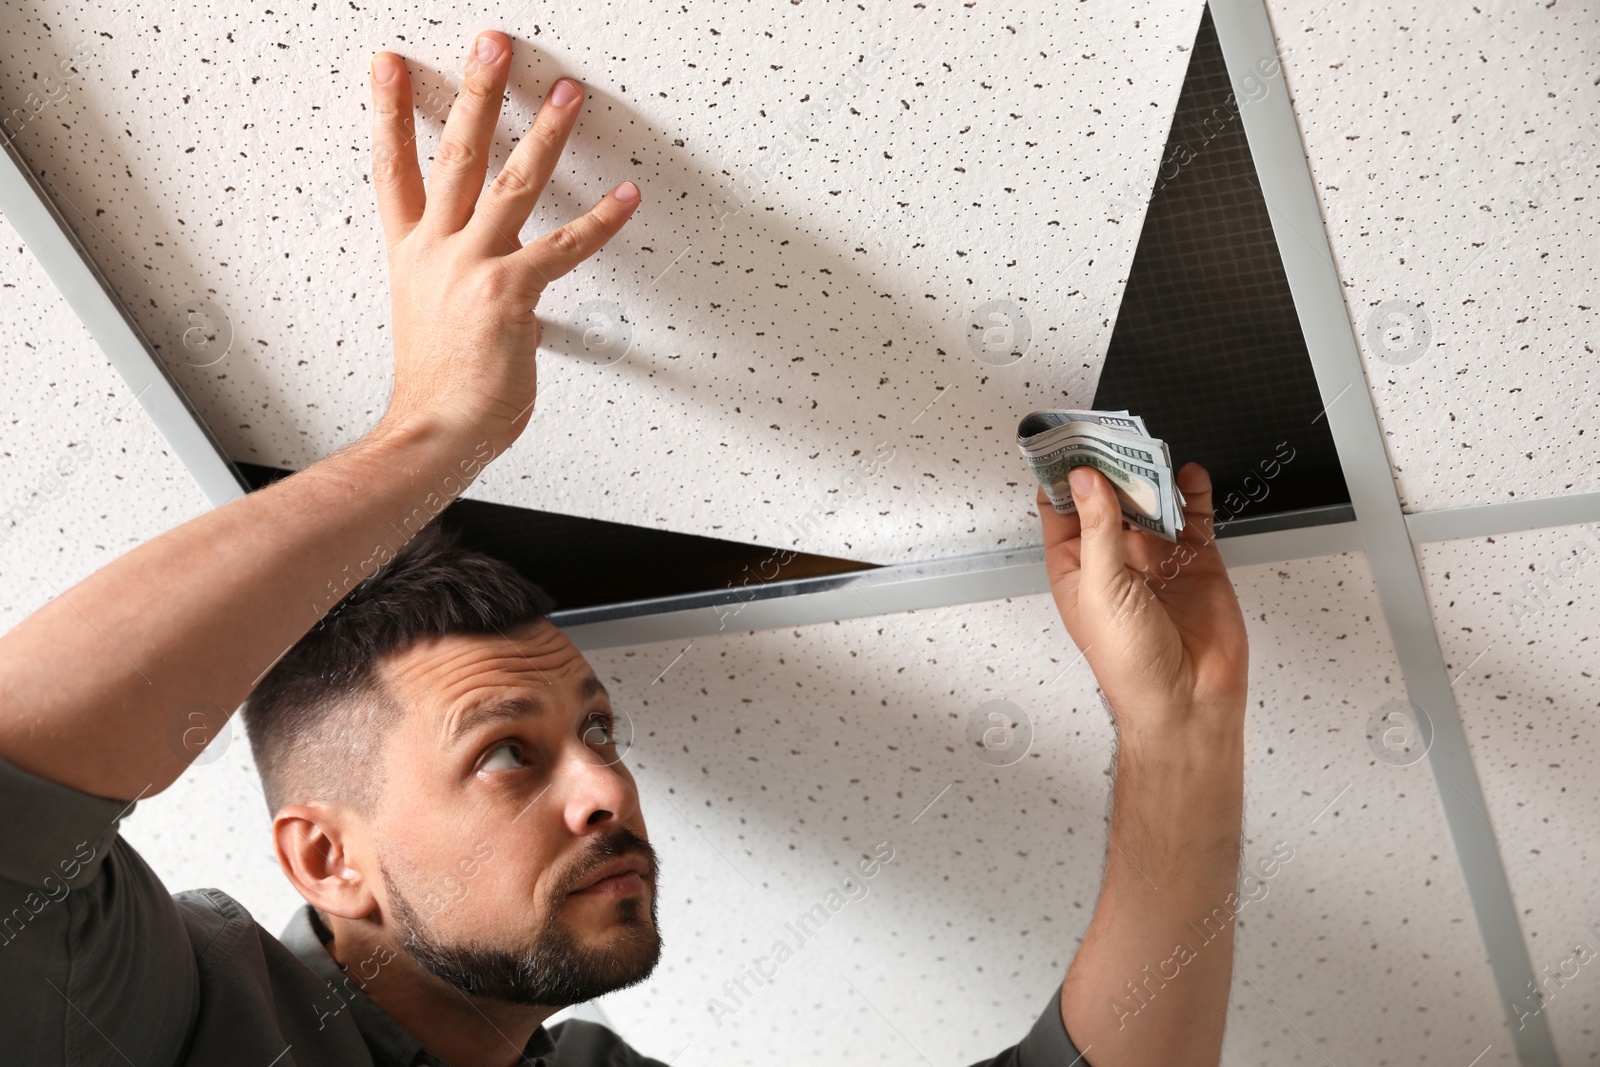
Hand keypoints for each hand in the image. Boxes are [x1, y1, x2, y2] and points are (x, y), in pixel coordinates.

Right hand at [367, 31, 639, 455]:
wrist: (433, 433)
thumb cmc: (439, 392)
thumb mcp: (442, 327)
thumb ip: (477, 296)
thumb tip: (513, 299)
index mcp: (411, 254)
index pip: (392, 167)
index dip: (388, 111)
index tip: (389, 65)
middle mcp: (436, 250)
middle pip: (454, 153)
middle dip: (476, 92)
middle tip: (492, 43)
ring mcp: (470, 267)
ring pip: (511, 183)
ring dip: (545, 132)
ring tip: (568, 92)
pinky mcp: (509, 293)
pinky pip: (564, 247)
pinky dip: (601, 221)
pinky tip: (626, 195)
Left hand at [1036, 462, 1248, 736]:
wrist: (1188, 701)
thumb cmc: (1131, 666)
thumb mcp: (1101, 589)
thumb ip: (1097, 530)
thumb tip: (1085, 481)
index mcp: (1076, 567)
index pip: (1061, 507)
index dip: (1061, 474)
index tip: (1064, 439)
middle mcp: (1114, 559)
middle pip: (1107, 496)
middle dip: (1109, 465)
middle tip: (1111, 431)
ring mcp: (1155, 557)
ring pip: (1149, 500)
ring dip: (1148, 475)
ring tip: (1146, 446)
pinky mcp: (1195, 561)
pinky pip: (1193, 515)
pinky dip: (1192, 492)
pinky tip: (1188, 474)